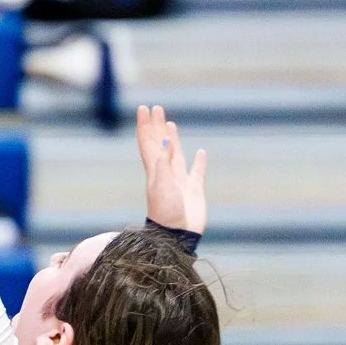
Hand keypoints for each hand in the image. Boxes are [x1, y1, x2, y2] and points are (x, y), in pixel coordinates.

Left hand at [137, 104, 208, 234]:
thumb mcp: (162, 185)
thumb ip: (164, 162)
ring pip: (175, 155)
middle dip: (157, 126)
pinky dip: (199, 162)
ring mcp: (180, 181)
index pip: (149, 142)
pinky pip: (196, 172)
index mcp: (155, 170)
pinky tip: (201, 153)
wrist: (176, 236)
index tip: (144, 108)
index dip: (146, 125)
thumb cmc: (166, 211)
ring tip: (170, 124)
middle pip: (160, 144)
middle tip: (156, 108)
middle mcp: (165, 173)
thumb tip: (166, 140)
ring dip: (173, 139)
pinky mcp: (194, 191)